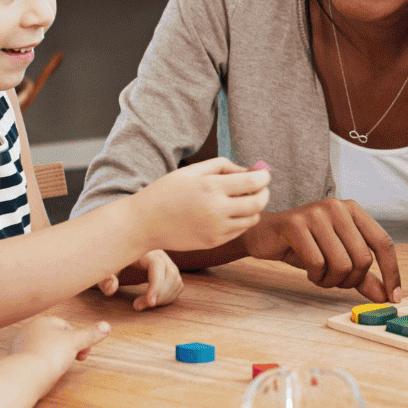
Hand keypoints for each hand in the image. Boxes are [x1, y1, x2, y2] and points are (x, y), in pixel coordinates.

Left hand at [10, 315, 110, 371]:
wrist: (27, 374)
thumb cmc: (49, 354)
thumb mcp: (75, 342)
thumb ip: (91, 334)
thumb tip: (107, 325)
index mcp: (42, 322)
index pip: (65, 325)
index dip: (78, 338)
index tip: (84, 351)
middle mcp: (29, 331)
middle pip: (55, 337)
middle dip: (68, 348)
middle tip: (77, 359)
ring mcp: (22, 346)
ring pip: (46, 349)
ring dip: (56, 356)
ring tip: (60, 366)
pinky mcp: (19, 361)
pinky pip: (36, 360)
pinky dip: (44, 365)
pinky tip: (48, 372)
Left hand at [95, 249, 182, 309]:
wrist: (114, 250)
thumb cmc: (109, 260)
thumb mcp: (103, 268)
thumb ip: (104, 279)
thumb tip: (111, 289)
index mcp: (143, 250)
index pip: (158, 265)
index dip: (157, 285)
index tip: (149, 303)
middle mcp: (158, 253)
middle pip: (171, 274)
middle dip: (160, 295)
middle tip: (139, 307)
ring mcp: (166, 261)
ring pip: (176, 281)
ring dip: (164, 298)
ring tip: (143, 304)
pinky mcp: (168, 269)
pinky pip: (177, 284)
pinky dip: (169, 296)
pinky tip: (152, 301)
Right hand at [131, 157, 270, 252]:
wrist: (143, 223)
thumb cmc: (165, 193)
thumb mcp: (190, 171)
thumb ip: (221, 166)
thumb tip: (247, 170)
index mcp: (211, 187)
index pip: (254, 182)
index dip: (264, 176)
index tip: (262, 173)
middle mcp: (217, 210)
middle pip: (259, 202)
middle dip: (264, 192)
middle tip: (259, 188)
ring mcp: (217, 229)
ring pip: (252, 218)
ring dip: (253, 208)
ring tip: (241, 200)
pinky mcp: (214, 242)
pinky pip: (239, 231)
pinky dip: (241, 221)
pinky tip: (228, 213)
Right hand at [242, 200, 401, 303]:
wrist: (264, 235)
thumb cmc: (303, 245)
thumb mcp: (337, 258)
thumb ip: (363, 276)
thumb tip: (385, 297)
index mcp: (353, 210)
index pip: (383, 243)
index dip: (392, 273)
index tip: (392, 297)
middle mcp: (337, 207)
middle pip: (362, 258)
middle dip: (351, 281)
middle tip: (337, 283)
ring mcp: (315, 213)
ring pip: (341, 263)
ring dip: (332, 281)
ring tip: (321, 278)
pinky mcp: (294, 224)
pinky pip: (317, 263)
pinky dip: (316, 277)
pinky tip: (310, 274)